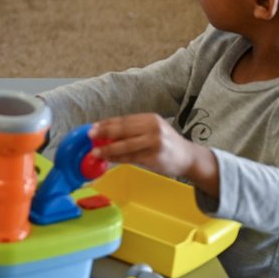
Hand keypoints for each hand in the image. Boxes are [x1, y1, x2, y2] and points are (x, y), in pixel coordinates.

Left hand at [88, 113, 215, 187]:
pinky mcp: (155, 157)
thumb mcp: (153, 130)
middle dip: (104, 133)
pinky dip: (118, 158)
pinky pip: (131, 157)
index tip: (93, 127)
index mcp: (151, 118)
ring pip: (125, 145)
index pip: (124, 120)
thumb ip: (133, 130)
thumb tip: (105, 133)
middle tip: (90, 136)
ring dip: (108, 149)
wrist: (188, 157)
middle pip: (123, 130)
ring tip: (95, 152)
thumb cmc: (166, 143)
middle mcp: (153, 128)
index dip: (106, 123)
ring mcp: (155, 143)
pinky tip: (109, 159)